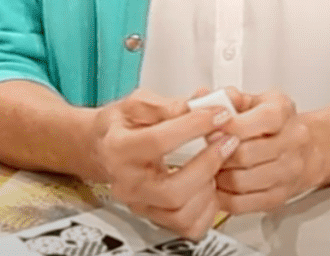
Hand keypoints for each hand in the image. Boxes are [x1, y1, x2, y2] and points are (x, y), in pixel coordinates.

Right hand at [90, 88, 237, 239]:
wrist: (102, 148)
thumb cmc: (121, 125)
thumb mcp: (138, 103)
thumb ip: (168, 104)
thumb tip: (199, 103)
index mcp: (118, 148)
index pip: (158, 142)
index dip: (193, 126)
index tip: (216, 114)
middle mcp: (127, 184)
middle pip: (173, 189)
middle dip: (208, 163)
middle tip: (226, 140)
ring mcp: (140, 204)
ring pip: (182, 213)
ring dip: (209, 187)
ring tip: (217, 160)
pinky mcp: (154, 217)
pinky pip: (187, 227)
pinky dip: (207, 209)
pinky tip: (210, 183)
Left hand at [213, 89, 321, 214]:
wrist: (306, 148)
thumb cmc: (275, 123)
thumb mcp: (256, 100)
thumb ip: (230, 98)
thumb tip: (207, 98)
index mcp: (283, 111)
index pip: (261, 119)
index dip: (231, 125)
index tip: (213, 127)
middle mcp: (292, 141)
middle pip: (246, 154)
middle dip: (218, 154)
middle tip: (205, 150)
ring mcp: (288, 172)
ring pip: (241, 181)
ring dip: (219, 176)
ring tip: (210, 167)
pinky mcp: (278, 197)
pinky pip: (242, 203)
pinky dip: (223, 196)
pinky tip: (219, 185)